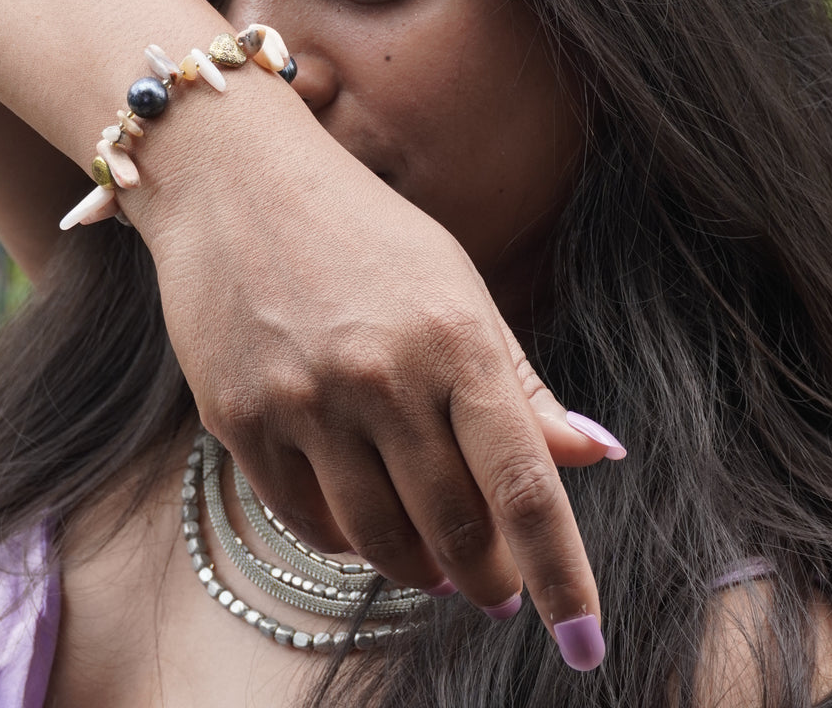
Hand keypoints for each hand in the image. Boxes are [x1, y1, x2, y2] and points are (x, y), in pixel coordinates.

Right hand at [128, 89, 620, 669]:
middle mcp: (381, 377)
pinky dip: (348, 539)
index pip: (524, 484)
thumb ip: (519, 381)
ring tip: (435, 563)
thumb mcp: (455, 287)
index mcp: (454, 338)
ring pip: (380, 541)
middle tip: (495, 586)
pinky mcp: (239, 419)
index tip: (584, 646)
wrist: (238, 185)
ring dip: (420, 568)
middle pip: (455, 529)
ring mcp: (304, 401)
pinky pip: (306, 521)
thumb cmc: (364, 232)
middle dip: (487, 578)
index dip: (563, 575)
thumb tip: (594, 454)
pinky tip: (364, 521)